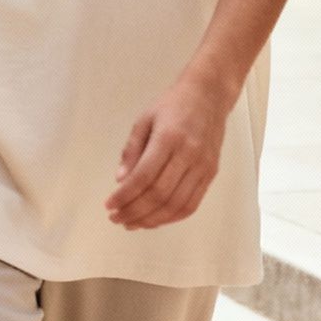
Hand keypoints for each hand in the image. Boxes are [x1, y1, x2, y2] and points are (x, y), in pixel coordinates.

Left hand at [105, 75, 232, 229]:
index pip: (144, 177)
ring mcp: (203, 167)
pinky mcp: (211, 174)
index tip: (109, 206)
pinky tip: (155, 219)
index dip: (125, 196)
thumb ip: (131, 150)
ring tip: (132, 223)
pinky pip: (192, 203)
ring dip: (153, 219)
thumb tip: (120, 180)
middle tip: (116, 218)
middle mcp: (188, 155)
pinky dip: (172, 216)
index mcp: (168, 139)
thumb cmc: (171, 105)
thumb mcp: (144, 120)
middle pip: (160, 194)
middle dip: (135, 211)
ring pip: (177, 204)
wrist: (208, 97)